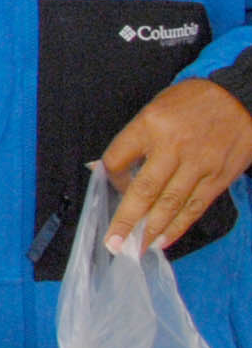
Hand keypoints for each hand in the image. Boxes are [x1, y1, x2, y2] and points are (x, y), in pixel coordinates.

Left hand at [101, 77, 251, 250]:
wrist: (241, 99)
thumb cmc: (193, 101)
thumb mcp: (156, 107)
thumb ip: (135, 138)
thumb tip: (111, 168)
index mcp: (150, 124)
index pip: (118, 158)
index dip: (111, 177)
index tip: (110, 185)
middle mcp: (173, 147)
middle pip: (144, 189)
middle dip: (126, 220)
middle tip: (114, 243)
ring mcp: (198, 165)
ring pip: (170, 204)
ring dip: (151, 230)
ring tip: (136, 248)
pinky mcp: (218, 178)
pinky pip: (194, 207)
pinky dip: (178, 226)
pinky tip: (164, 240)